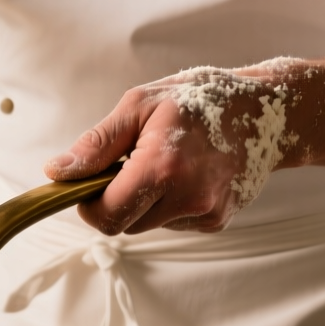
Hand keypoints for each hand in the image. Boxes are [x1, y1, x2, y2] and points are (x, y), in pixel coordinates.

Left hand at [44, 69, 292, 234]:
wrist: (267, 110)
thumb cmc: (198, 100)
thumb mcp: (140, 106)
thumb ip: (97, 144)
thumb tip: (57, 173)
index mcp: (163, 166)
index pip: (107, 215)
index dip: (88, 203)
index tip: (91, 181)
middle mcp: (189, 197)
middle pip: (124, 224)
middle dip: (116, 199)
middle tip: (131, 161)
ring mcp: (207, 213)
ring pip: (147, 225)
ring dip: (144, 201)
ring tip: (165, 162)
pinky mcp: (217, 221)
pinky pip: (172, 222)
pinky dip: (168, 204)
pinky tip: (186, 173)